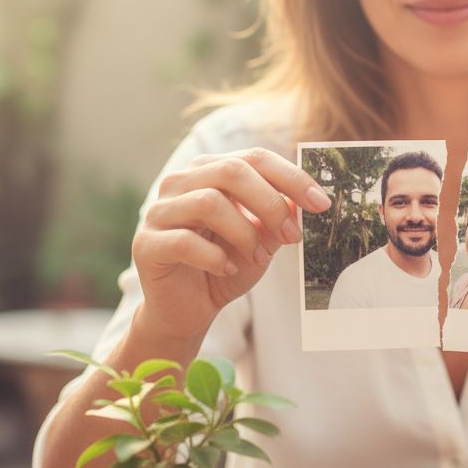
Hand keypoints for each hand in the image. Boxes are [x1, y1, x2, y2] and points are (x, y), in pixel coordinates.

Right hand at [131, 147, 330, 340]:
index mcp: (210, 171)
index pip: (254, 158)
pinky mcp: (146, 243)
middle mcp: (181, 182)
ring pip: (209, 202)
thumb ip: (278, 216)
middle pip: (232, 172)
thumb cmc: (226, 265)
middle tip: (294, 236)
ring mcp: (159, 211)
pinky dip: (215, 257)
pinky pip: (184, 241)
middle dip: (271, 204)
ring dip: (244, 233)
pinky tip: (227, 268)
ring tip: (258, 257)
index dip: (292, 178)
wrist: (188, 309)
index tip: (322, 203)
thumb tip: (304, 199)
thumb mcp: (262, 239)